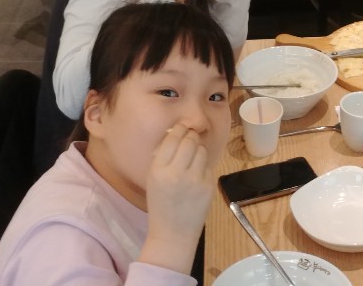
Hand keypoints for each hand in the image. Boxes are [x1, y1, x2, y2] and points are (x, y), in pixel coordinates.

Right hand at [139, 123, 214, 273]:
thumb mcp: (153, 179)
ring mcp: (195, 179)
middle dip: (191, 136)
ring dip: (199, 150)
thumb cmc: (161, 204)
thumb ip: (163, 156)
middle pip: (190, 140)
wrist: (173, 234)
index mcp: (159, 170)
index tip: (183, 126)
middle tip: (190, 138)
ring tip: (193, 159)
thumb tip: (176, 132)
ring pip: (202, 150)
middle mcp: (177, 172)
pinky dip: (204, 167)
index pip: (173, 138)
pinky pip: (208, 165)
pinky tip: (197, 176)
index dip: (180, 129)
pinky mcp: (208, 186)